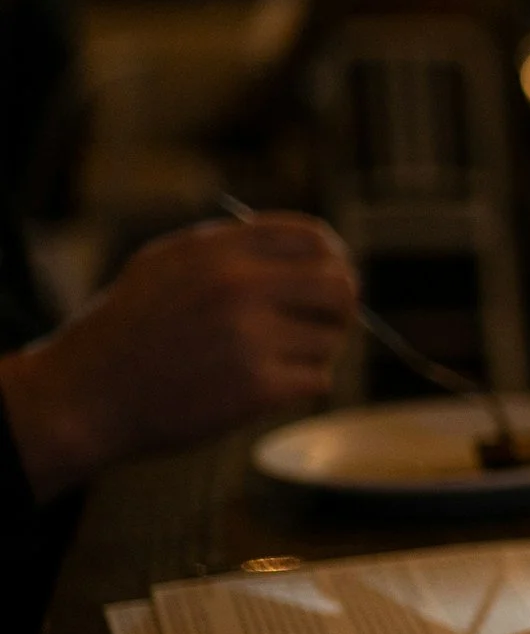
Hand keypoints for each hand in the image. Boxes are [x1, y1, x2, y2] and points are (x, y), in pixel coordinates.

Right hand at [0, 216, 357, 501]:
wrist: (85, 396)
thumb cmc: (130, 332)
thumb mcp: (168, 265)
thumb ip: (234, 251)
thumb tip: (316, 252)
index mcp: (218, 250)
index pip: (314, 238)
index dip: (333, 260)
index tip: (331, 280)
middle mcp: (239, 285)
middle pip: (340, 287)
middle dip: (342, 308)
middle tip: (326, 325)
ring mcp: (251, 336)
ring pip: (331, 340)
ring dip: (313, 353)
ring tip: (266, 361)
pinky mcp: (260, 387)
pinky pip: (317, 380)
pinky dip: (298, 386)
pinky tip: (260, 388)